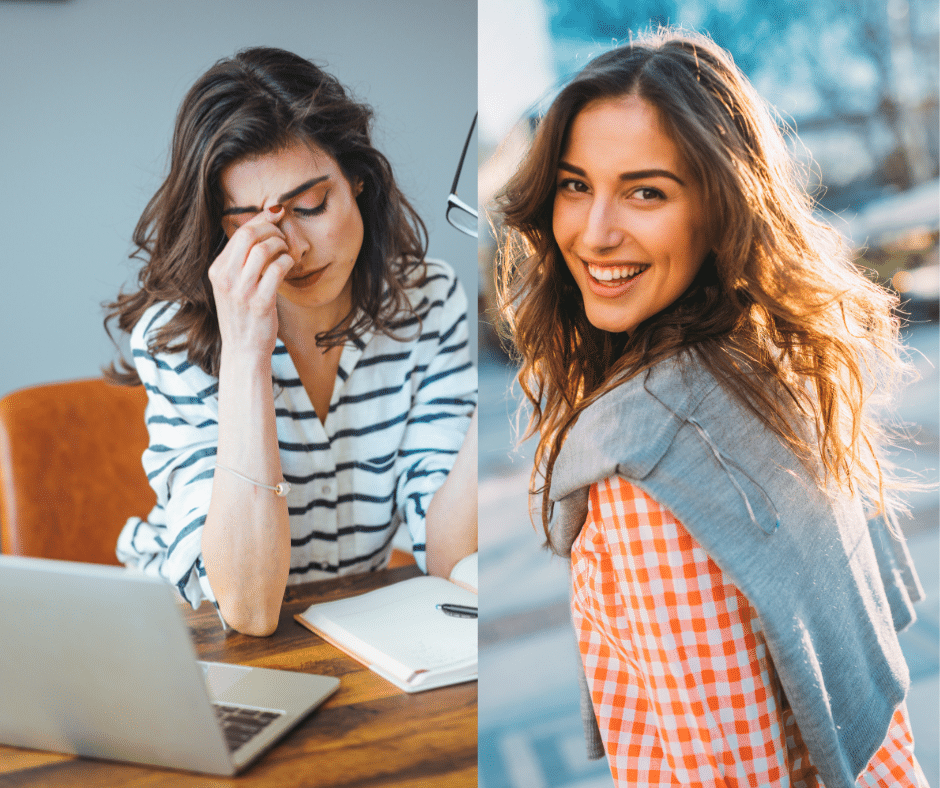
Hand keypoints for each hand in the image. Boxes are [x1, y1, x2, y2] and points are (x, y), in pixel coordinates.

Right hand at [208, 205, 294, 359]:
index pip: (239, 232)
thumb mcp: (231, 286)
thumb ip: (240, 261)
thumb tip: (260, 228)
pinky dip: (287, 262)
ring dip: (281, 245)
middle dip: (271, 228)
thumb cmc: (243, 316)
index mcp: (216, 270)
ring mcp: (242, 290)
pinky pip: (277, 269)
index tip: (276, 215)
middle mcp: (225, 278)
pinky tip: (290, 265)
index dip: (261, 219)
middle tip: (283, 235)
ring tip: (287, 252)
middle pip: (249, 235)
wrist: (243, 350)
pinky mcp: (260, 302)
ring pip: (264, 249)